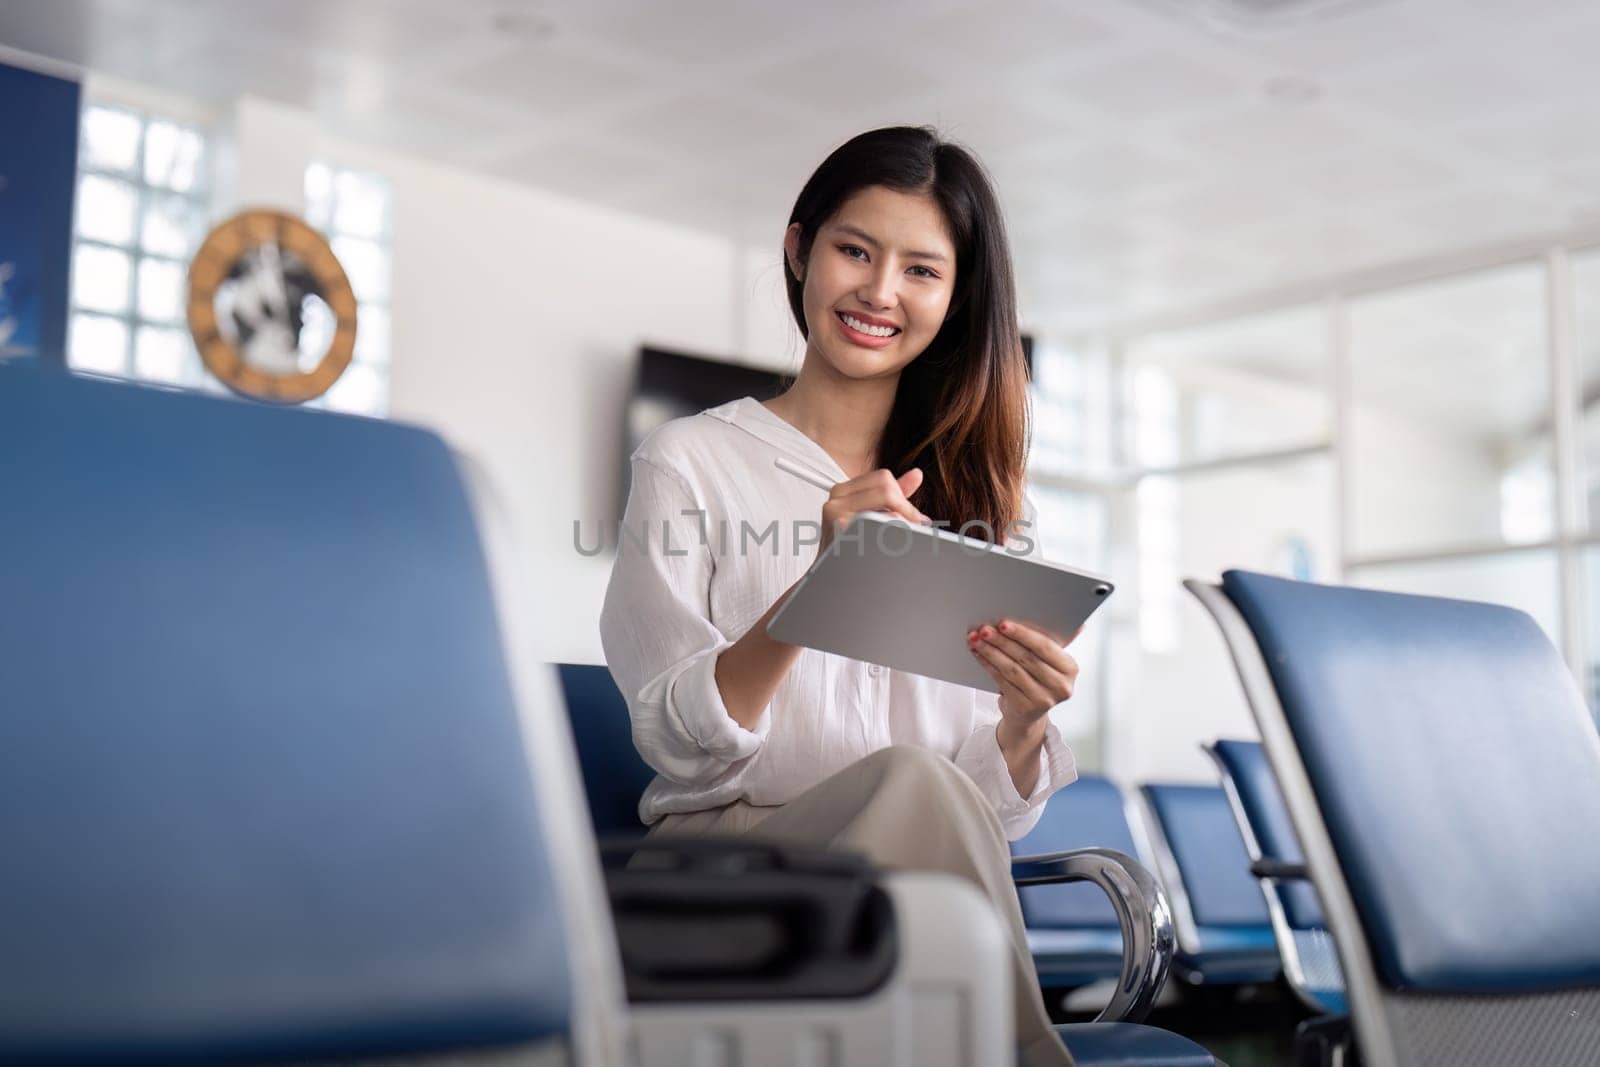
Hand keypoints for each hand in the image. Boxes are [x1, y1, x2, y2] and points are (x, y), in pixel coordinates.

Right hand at [818, 467, 929, 555]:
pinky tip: (886, 551)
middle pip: (887, 488)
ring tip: (899, 541)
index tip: (912, 516)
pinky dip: (893, 538)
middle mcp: (836, 499)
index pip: (883, 478)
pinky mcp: (842, 531)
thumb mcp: (868, 515)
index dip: (903, 496)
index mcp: (842, 491)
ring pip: (888, 509)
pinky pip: (883, 527)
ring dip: (902, 526)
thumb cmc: (849, 548)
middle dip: (906, 509)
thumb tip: (917, 474)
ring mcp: (837, 514)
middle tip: (916, 527)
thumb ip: (892, 494)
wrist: (828, 578)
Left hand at [966, 619, 1081, 724]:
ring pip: (1012, 669)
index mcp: (1069, 668)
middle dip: (1002, 641)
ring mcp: (1044, 699)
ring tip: (977, 640)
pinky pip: (1002, 681)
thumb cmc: (1037, 679)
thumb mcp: (1047, 660)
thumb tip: (1054, 618)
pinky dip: (988, 665)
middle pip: (1026, 658)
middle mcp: (1061, 686)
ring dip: (991, 652)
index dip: (1023, 634)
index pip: (1045, 647)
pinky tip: (979, 655)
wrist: (1027, 714)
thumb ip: (1048, 640)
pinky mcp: (1025, 708)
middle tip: (985, 630)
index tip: (1003, 624)